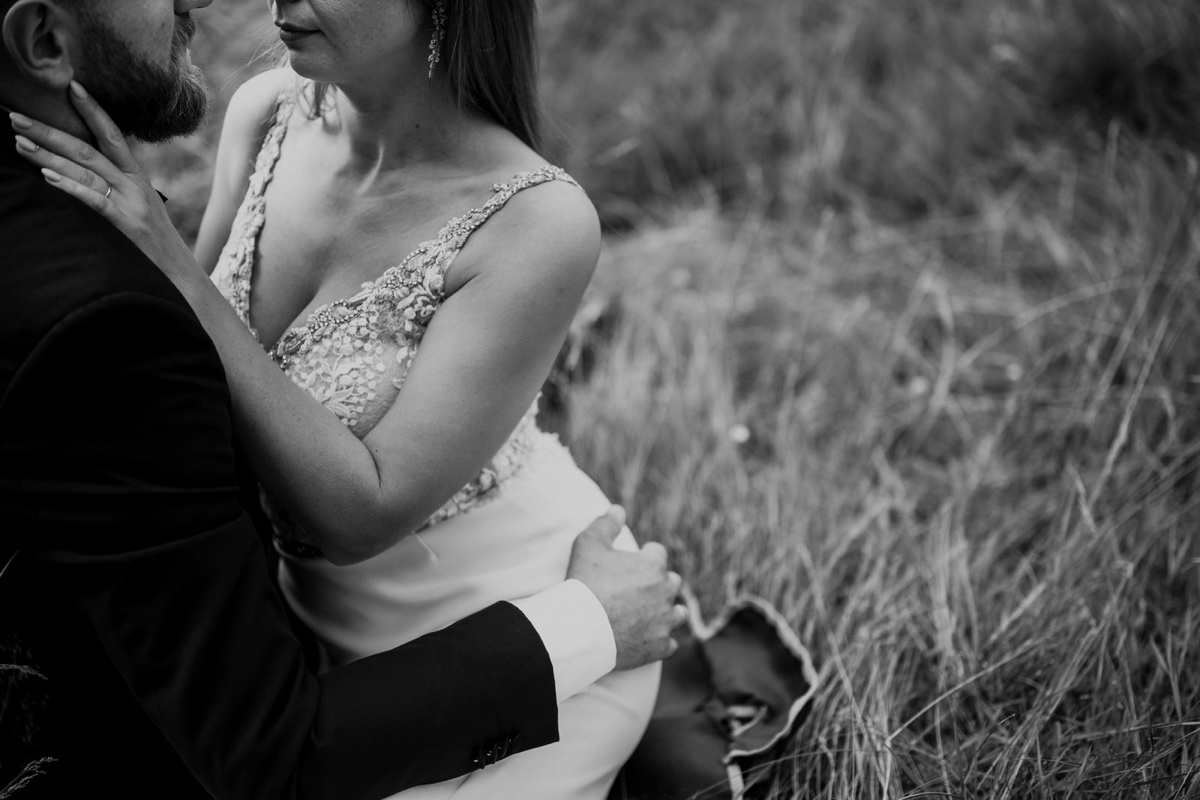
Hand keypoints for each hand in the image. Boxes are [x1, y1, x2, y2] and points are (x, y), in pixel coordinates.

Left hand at [10, 81, 194, 281]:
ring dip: (49, 154)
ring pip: (86, 170)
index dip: (92, 110)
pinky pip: (95, 200)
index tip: (70, 86)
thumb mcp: (142, 212)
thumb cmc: (155, 249)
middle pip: (88, 149)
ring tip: (18, 141)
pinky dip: (70, 185)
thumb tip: (82, 176)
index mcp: (138, 179)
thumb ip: (118, 191)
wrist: (182, 279)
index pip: (113, 135)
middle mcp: (135, 186)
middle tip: (16, 116)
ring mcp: (132, 205)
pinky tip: (47, 174)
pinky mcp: (127, 226)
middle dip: (49, 131)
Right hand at [566, 506, 686, 670]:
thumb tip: (618, 509)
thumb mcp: (588, 544)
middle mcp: (665, 592)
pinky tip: (649, 640)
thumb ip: (605, 524)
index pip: (658, 553)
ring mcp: (665, 621)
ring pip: (679, 614)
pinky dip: (660, 642)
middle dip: (660, 584)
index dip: (646, 556)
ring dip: (668, 612)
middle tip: (640, 589)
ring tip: (652, 614)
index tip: (635, 561)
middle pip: (672, 582)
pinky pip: (670, 644)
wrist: (581, 629)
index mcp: (653, 565)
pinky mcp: (659, 647)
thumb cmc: (584, 584)